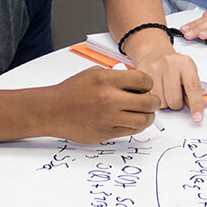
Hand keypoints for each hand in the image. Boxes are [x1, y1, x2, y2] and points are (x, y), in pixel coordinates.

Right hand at [46, 67, 160, 143]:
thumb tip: (137, 84)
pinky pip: (131, 131)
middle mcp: (110, 99)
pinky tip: (130, 120)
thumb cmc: (72, 91)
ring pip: (143, 120)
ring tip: (143, 113)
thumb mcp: (94, 73)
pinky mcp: (106, 133)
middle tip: (151, 101)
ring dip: (147, 117)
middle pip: (148, 102)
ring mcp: (109, 118)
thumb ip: (116, 77)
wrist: (53, 110)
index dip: (148, 84)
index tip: (145, 87)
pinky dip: (135, 126)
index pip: (144, 81)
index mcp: (107, 80)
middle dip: (153, 102)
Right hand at [130, 47, 205, 123]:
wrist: (155, 53)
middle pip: (174, 100)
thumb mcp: (188, 73)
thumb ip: (195, 90)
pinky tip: (155, 91)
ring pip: (160, 102)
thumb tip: (201, 106)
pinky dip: (152, 100)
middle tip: (175, 95)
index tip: (197, 118)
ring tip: (164, 91)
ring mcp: (154, 69)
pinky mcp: (142, 74)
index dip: (195, 105)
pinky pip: (148, 98)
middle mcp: (170, 64)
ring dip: (164, 103)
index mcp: (185, 64)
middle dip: (176, 104)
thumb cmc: (174, 65)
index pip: (193, 88)